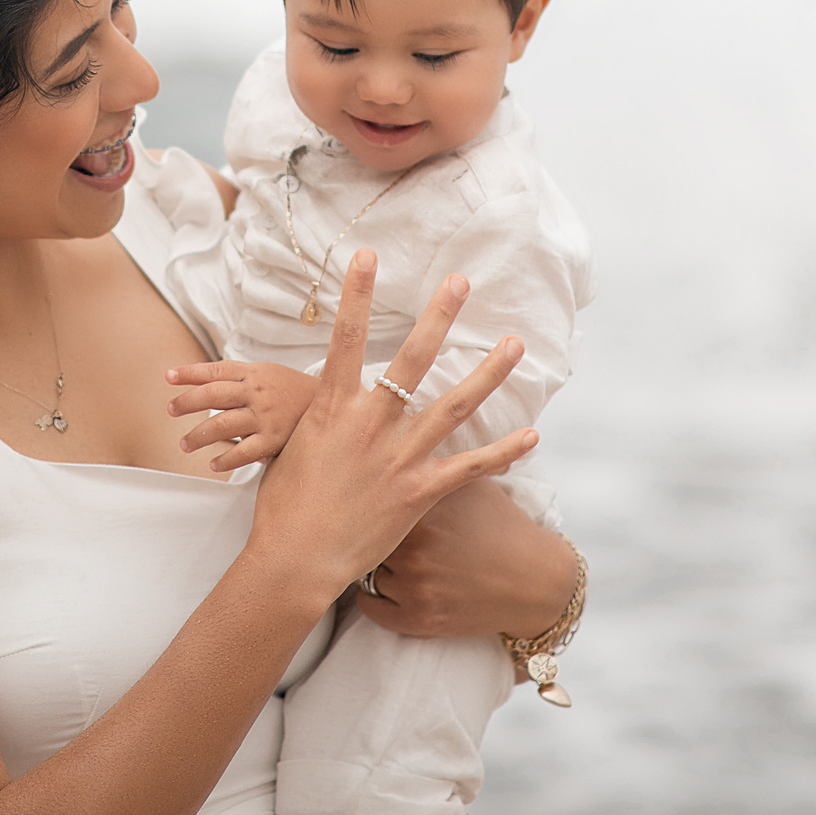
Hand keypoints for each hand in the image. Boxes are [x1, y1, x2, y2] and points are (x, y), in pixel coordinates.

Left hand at [164, 360, 319, 471]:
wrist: (332, 406)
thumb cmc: (292, 391)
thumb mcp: (267, 373)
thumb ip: (238, 377)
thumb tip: (202, 381)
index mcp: (253, 374)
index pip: (216, 370)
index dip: (190, 373)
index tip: (168, 377)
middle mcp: (257, 393)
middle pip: (213, 395)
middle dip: (187, 402)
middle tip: (170, 410)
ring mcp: (265, 416)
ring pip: (222, 425)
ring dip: (198, 436)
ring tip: (184, 444)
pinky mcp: (274, 440)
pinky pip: (243, 452)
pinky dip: (225, 460)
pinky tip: (213, 464)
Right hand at [244, 252, 538, 599]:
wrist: (294, 559)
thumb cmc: (283, 509)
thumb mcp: (292, 450)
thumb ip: (317, 422)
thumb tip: (323, 405)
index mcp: (332, 409)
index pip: (346, 339)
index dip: (357, 294)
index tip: (369, 255)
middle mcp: (370, 425)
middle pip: (412, 359)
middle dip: (438, 316)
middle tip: (461, 281)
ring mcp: (399, 457)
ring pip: (453, 405)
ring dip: (487, 373)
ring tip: (514, 343)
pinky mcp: (419, 493)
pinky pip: (469, 466)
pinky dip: (502, 451)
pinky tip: (532, 434)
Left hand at [356, 477, 574, 641]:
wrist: (535, 580)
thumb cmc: (498, 524)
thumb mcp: (471, 482)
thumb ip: (432, 462)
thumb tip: (395, 435)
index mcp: (425, 506)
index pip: (370, 496)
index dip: (371, 497)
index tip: (368, 495)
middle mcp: (417, 547)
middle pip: (365, 534)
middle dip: (374, 532)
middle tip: (377, 529)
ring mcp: (417, 586)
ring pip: (365, 570)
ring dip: (376, 565)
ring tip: (396, 558)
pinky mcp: (419, 619)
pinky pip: (368, 606)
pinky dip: (372, 597)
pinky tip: (387, 584)